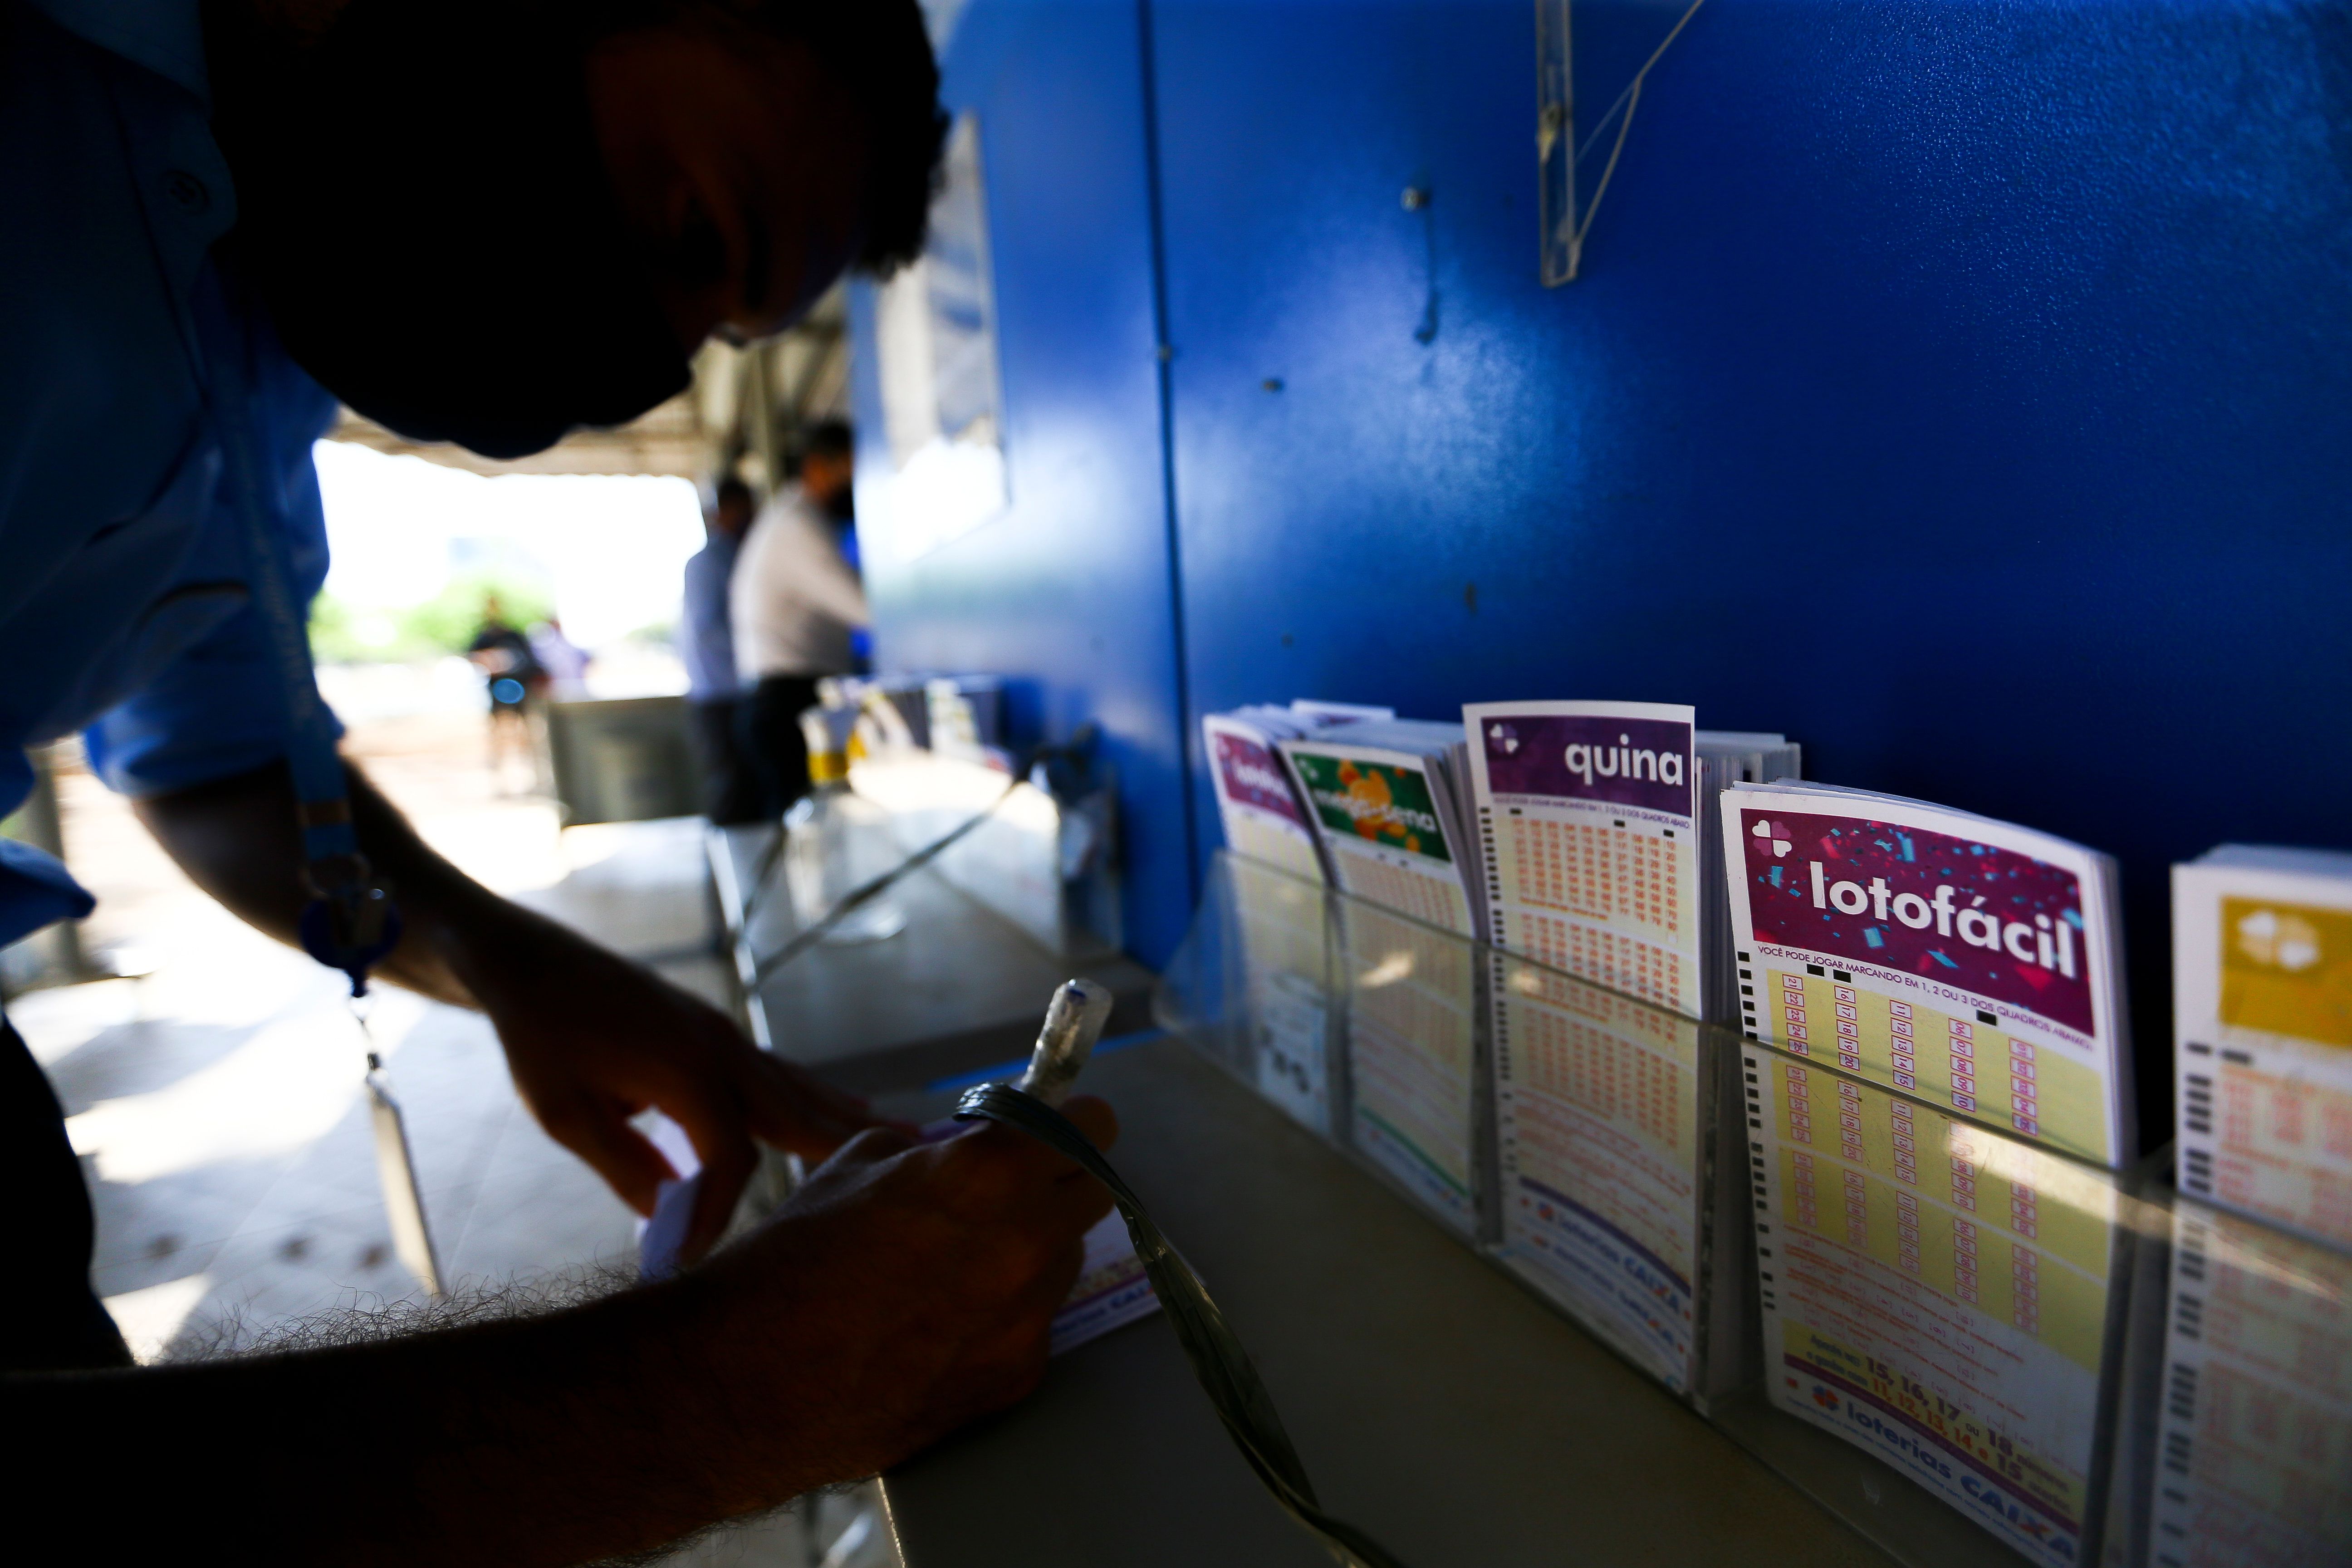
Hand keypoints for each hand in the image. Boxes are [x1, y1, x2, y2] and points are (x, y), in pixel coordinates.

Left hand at [456, 915, 889, 1259]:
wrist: (529, 962)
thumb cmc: (540, 1038)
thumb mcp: (565, 1113)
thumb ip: (624, 1164)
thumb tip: (668, 1215)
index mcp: (686, 1071)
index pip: (731, 1159)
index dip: (718, 1213)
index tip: (687, 1257)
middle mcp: (721, 1051)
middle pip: (800, 1114)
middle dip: (851, 1153)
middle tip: (910, 1183)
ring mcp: (725, 1037)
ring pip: (801, 1089)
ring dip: (849, 1122)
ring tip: (910, 1143)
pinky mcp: (716, 1034)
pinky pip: (782, 1072)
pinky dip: (820, 1095)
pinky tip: (850, 1108)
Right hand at [690, 1096, 1120, 1489]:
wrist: (750, 1380)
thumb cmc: (792, 1258)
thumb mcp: (856, 1166)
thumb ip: (936, 1154)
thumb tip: (969, 1151)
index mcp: (991, 1173)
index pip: (1093, 1127)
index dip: (1072, 1124)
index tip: (1054, 1130)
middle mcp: (1027, 1243)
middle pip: (1093, 1193)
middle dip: (1059, 1183)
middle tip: (1010, 1193)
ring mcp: (1028, 1318)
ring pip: (1062, 1264)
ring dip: (1028, 1254)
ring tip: (953, 1272)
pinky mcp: (1017, 1379)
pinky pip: (1031, 1328)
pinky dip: (1001, 1319)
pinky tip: (939, 1329)